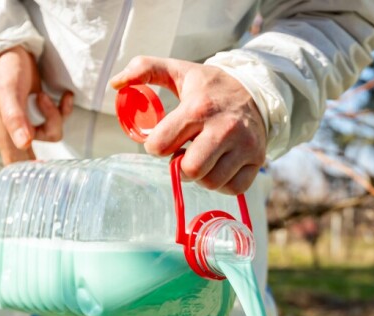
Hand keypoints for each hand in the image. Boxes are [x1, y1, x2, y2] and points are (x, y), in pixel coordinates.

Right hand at [0, 46, 73, 164]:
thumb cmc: (5, 70)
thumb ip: (15, 118)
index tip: (46, 180)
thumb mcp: (9, 92)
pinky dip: (64, 108)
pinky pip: (59, 119)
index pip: (15, 163)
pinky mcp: (40, 112)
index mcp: (4, 131)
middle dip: (49, 150)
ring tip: (42, 96)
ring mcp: (28, 122)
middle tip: (61, 159)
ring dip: (55, 115)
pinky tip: (64, 96)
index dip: (29, 175)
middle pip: (37, 154)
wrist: (10, 50)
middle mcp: (16, 131)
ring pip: (53, 133)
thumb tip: (24, 144)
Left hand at [110, 56, 266, 194]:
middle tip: (184, 154)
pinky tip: (220, 167)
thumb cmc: (210, 87)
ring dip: (202, 177)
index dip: (157, 146)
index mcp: (198, 108)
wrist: (256, 91)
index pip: (161, 145)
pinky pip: (234, 188)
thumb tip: (115, 84)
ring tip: (203, 159)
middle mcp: (224, 128)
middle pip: (190, 170)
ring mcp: (244, 146)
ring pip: (212, 183)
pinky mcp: (257, 160)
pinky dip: (223, 184)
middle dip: (180, 166)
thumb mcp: (178, 71)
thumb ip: (144, 69)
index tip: (165, 140)